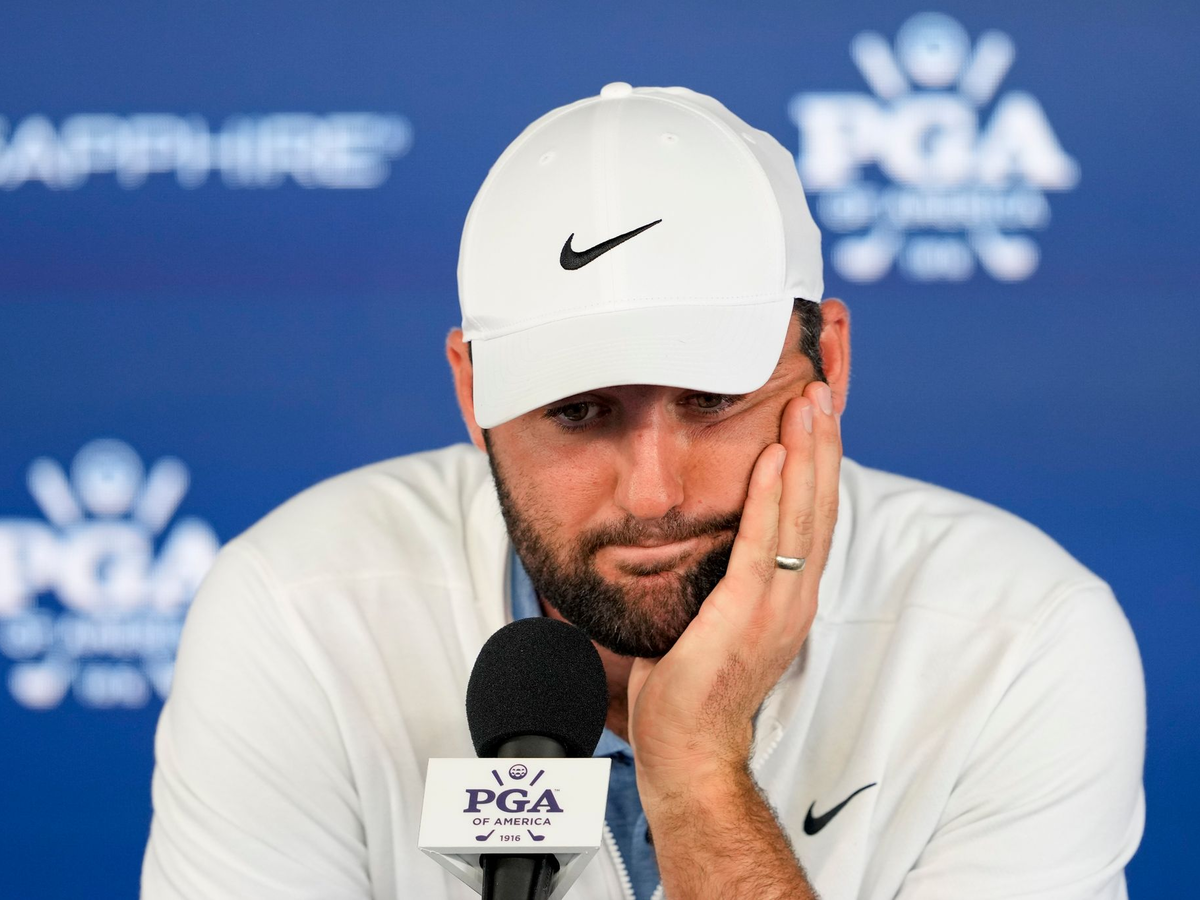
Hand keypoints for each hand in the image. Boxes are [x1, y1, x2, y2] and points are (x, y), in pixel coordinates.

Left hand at [626, 381, 841, 800]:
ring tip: (807, 403)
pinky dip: (771, 497)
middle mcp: (796, 596)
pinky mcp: (745, 613)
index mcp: (792, 595)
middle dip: (821, 443)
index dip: (820, 463)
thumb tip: (710, 531)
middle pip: (820, 505)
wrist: (689, 748)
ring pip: (802, 516)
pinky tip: (772, 457)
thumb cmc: (693, 684)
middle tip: (820, 388)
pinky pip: (762, 545)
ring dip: (806, 455)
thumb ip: (727, 574)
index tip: (818, 415)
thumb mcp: (718, 616)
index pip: (815, 517)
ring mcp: (778, 606)